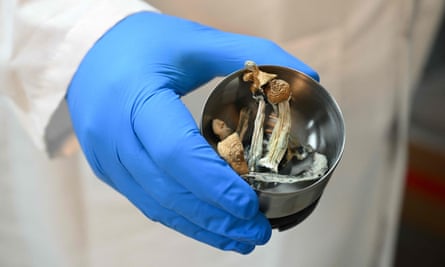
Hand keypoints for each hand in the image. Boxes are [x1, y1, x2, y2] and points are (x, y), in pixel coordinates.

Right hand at [66, 12, 318, 253]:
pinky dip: (180, 219)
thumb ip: (252, 55)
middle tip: (258, 232)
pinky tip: (207, 227)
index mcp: (135, 97)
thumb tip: (308, 76)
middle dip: (216, 217)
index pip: (176, 153)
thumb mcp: (195, 41)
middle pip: (168, 190)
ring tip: (240, 239)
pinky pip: (146, 202)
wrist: (88, 51)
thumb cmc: (143, 44)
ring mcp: (106, 157)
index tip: (251, 205)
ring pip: (157, 205)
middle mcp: (113, 135)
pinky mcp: (108, 169)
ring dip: (201, 227)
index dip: (215, 184)